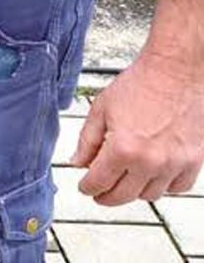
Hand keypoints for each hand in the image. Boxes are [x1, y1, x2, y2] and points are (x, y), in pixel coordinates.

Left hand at [72, 51, 203, 203]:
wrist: (176, 73)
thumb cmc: (140, 84)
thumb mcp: (101, 108)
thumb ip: (87, 140)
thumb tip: (77, 163)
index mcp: (123, 149)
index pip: (100, 182)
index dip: (87, 187)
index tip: (84, 187)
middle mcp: (150, 162)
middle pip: (123, 196)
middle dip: (107, 196)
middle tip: (99, 192)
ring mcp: (175, 164)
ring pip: (150, 195)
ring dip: (134, 191)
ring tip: (124, 178)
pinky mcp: (194, 162)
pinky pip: (177, 187)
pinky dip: (163, 186)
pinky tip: (152, 175)